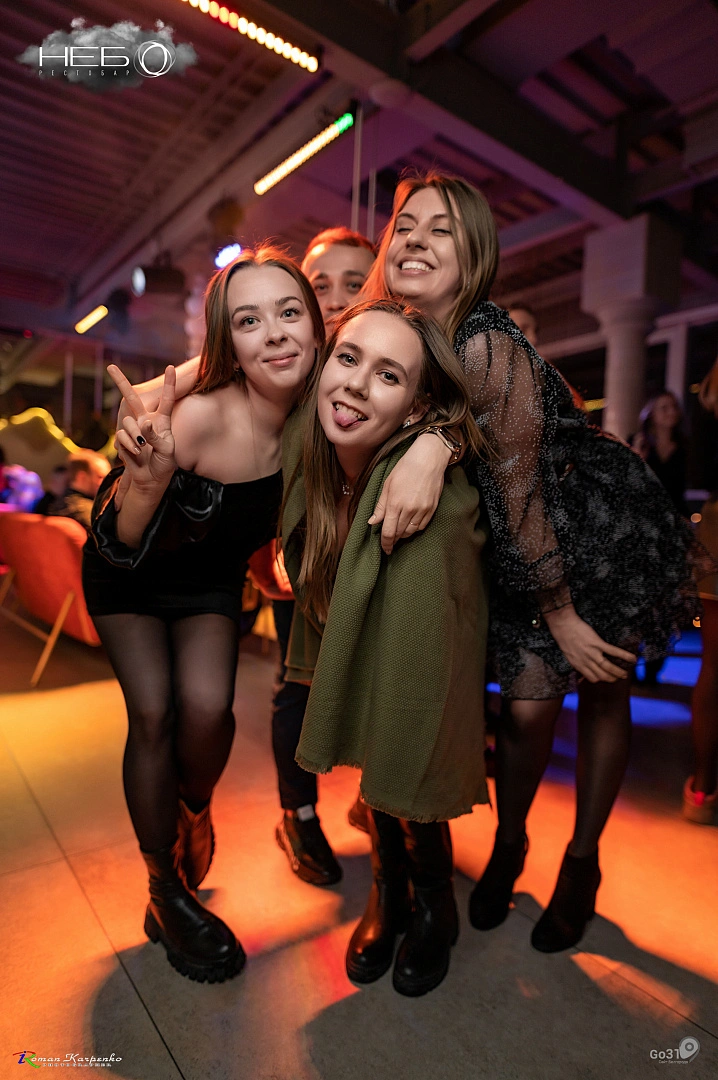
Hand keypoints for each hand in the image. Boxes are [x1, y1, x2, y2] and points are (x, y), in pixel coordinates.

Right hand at [108, 364, 176, 496]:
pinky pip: (122, 435)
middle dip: (121, 381)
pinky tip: (136, 453)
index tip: (170, 368)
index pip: (166, 399)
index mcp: (162, 420)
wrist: (150, 479)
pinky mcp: (123, 438)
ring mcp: (134, 429)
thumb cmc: (164, 464)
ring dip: (135, 436)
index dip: (169, 384)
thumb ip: (156, 436)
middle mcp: (147, 420)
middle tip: (110, 367)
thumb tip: (144, 422)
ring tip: (143, 448)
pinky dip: (129, 445)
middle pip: (132, 397)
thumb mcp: (166, 451)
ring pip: (128, 422)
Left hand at [369, 432, 449, 553]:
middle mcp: (409, 510)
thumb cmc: (405, 468)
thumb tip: (372, 522)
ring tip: (399, 532)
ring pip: (411, 532)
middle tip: (389, 541)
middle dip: (393, 539)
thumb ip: (380, 506)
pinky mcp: (431, 509)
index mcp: (395, 504)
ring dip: (403, 534)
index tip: (385, 549)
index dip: (385, 544)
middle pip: (399, 533)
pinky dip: (414, 529)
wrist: (428, 459)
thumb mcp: (387, 485)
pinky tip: (410, 525)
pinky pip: (421, 526)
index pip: (388, 532)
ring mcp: (422, 510)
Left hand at [543, 605, 636, 682]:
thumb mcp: (568, 655)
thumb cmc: (564, 638)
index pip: (593, 679)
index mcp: (578, 665)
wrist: (562, 624)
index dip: (602, 680)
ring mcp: (592, 653)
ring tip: (626, 673)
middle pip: (602, 676)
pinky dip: (624, 656)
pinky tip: (632, 659)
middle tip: (620, 677)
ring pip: (608, 667)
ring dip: (619, 672)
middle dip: (612, 679)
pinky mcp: (597, 643)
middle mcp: (585, 662)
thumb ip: (577, 664)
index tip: (608, 678)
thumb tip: (581, 674)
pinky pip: (613, 651)